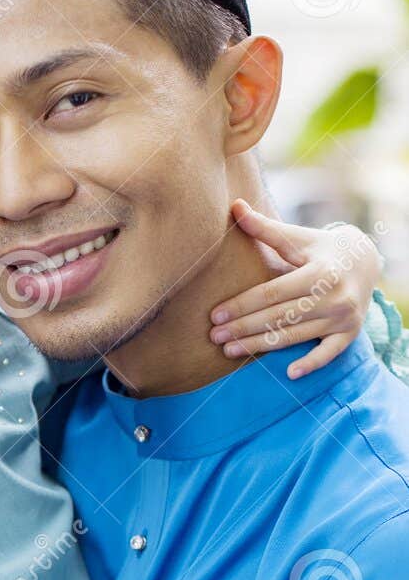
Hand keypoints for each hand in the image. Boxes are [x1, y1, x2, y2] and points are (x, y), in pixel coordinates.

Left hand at [210, 200, 381, 378]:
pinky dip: (311, 363)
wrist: (365, 260)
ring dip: (261, 346)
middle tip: (214, 337)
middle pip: (279, 317)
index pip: (272, 293)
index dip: (242, 305)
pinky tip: (289, 373)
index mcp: (318, 272)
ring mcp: (343, 318)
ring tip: (229, 351)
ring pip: (295, 336)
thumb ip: (265, 228)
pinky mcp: (349, 334)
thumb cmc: (321, 248)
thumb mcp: (297, 237)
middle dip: (243, 328)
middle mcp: (333, 296)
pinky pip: (328, 353)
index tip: (215, 315)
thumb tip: (234, 206)